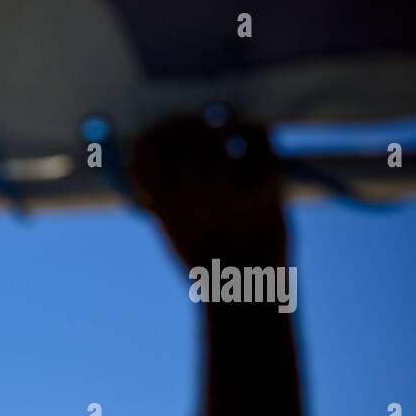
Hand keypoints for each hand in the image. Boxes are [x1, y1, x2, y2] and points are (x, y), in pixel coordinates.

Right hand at [129, 114, 286, 267]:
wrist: (247, 292)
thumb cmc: (207, 262)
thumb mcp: (172, 232)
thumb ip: (161, 196)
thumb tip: (149, 151)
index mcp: (165, 209)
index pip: (147, 150)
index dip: (153, 134)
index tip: (159, 132)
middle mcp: (195, 199)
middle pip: (183, 134)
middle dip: (186, 122)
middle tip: (194, 123)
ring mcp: (232, 193)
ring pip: (220, 131)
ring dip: (220, 123)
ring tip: (222, 127)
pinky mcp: (268, 189)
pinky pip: (259, 139)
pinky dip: (253, 128)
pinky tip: (249, 135)